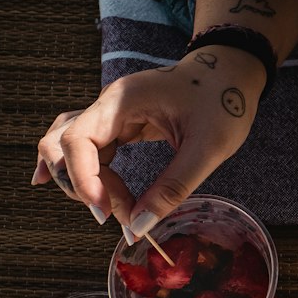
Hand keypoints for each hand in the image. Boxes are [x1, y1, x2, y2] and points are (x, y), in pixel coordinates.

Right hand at [33, 47, 266, 238]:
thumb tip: (140, 225)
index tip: (106, 213)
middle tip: (116, 214)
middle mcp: (109, 103)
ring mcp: (111, 112)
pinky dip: (88, 173)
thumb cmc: (224, 100)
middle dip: (81, 184)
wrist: (231, 72)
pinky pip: (89, 149)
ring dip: (82, 181)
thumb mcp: (208, 147)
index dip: (83, 180)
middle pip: (65, 145)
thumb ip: (174, 187)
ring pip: (72, 148)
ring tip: (105, 209)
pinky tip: (82, 193)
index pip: (79, 140)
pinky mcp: (119, 123)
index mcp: (124, 99)